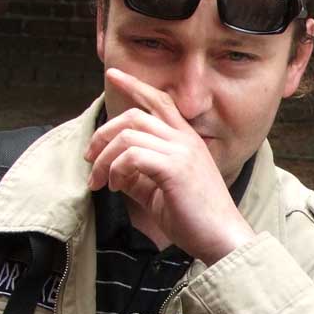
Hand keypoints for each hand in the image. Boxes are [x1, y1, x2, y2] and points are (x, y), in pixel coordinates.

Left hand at [85, 68, 256, 264]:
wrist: (222, 238)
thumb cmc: (195, 220)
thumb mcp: (160, 192)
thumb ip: (139, 176)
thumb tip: (113, 171)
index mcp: (187, 142)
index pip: (161, 101)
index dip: (135, 85)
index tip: (113, 74)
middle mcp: (186, 141)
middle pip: (135, 115)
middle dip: (104, 133)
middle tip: (91, 159)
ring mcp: (182, 152)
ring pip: (129, 135)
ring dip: (105, 157)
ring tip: (101, 181)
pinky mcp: (175, 168)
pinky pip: (132, 156)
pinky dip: (117, 170)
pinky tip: (116, 187)